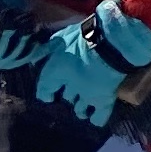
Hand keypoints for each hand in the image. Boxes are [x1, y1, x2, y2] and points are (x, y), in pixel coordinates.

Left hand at [30, 0, 150, 132]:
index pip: (44, 90)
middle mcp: (69, 86)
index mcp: (56, 70)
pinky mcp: (104, 100)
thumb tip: (35, 60)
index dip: (46, 93)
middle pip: (65, 98)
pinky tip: (96, 115)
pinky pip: (98, 118)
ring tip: (84, 105)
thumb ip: (48, 49)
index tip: (49, 94)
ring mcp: (87, 95)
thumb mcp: (63, 36)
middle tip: (73, 91)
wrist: (115, 39)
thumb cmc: (88, 33)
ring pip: (79, 110)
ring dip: (81, 108)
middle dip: (68, 95)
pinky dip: (96, 118)